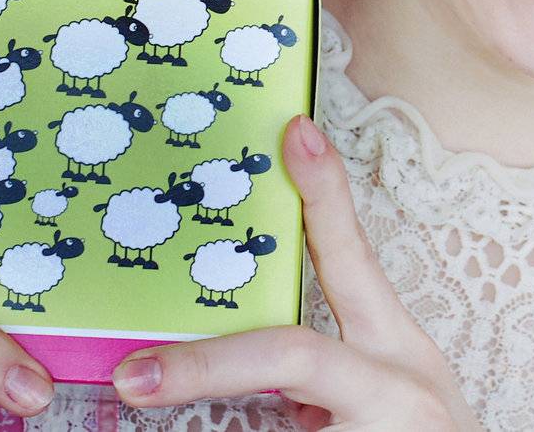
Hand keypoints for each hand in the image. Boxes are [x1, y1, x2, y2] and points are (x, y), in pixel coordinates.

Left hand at [111, 113, 482, 430]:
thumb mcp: (391, 402)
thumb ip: (332, 379)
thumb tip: (254, 377)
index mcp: (401, 355)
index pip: (356, 261)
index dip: (326, 196)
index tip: (296, 132)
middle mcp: (400, 388)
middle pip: (292, 355)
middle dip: (207, 365)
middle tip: (133, 375)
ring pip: (285, 431)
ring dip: (233, 426)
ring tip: (173, 404)